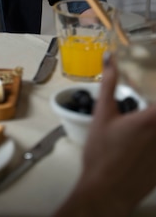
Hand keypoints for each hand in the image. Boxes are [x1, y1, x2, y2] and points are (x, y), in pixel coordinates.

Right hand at [54, 53, 155, 216]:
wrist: (105, 192)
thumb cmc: (101, 153)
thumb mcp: (102, 114)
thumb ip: (109, 84)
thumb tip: (110, 58)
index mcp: (152, 118)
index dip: (154, 85)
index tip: (147, 86)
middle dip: (150, 106)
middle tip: (139, 105)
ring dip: (152, 123)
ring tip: (136, 126)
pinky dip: (152, 140)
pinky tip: (138, 144)